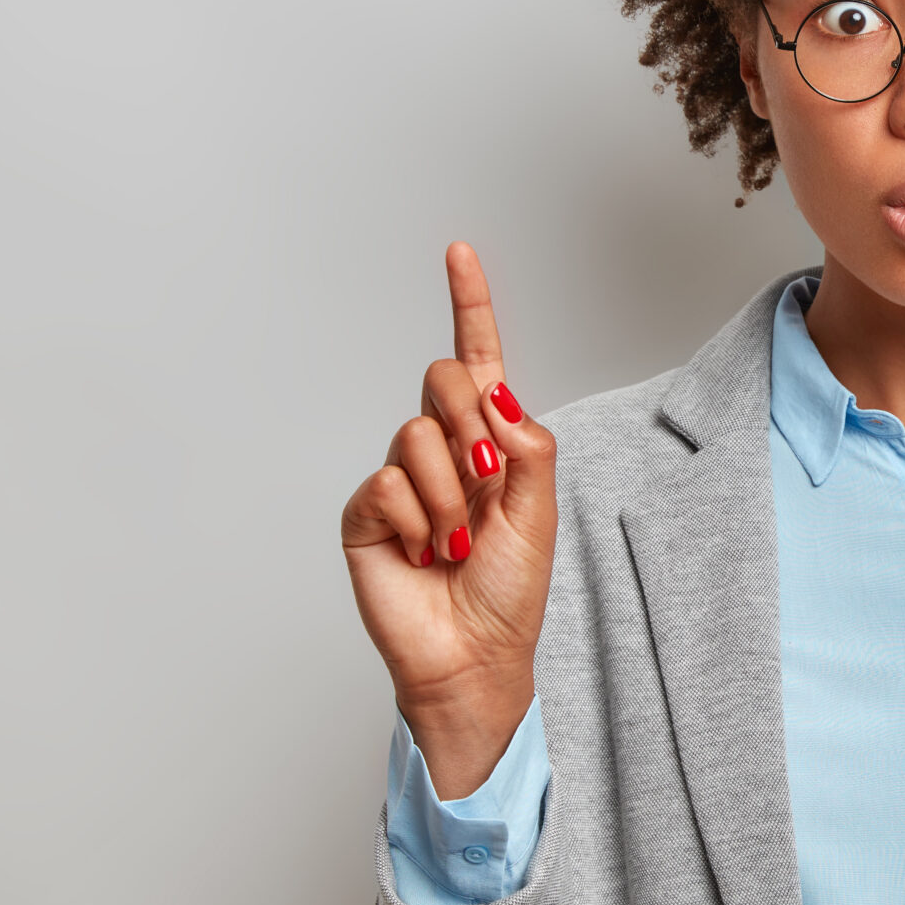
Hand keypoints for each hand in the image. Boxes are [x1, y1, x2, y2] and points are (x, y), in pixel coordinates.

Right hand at [341, 242, 557, 798]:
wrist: (475, 654)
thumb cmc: (511, 587)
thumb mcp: (539, 506)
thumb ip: (526, 440)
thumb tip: (496, 393)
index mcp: (489, 437)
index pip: (477, 356)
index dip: (469, 301)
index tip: (459, 250)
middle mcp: (441, 446)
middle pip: (443, 378)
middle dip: (471, 422)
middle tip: (485, 481)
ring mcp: (399, 477)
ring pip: (415, 432)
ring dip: (449, 494)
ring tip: (456, 542)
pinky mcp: (365, 512)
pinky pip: (386, 482)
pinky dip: (416, 521)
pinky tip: (424, 554)